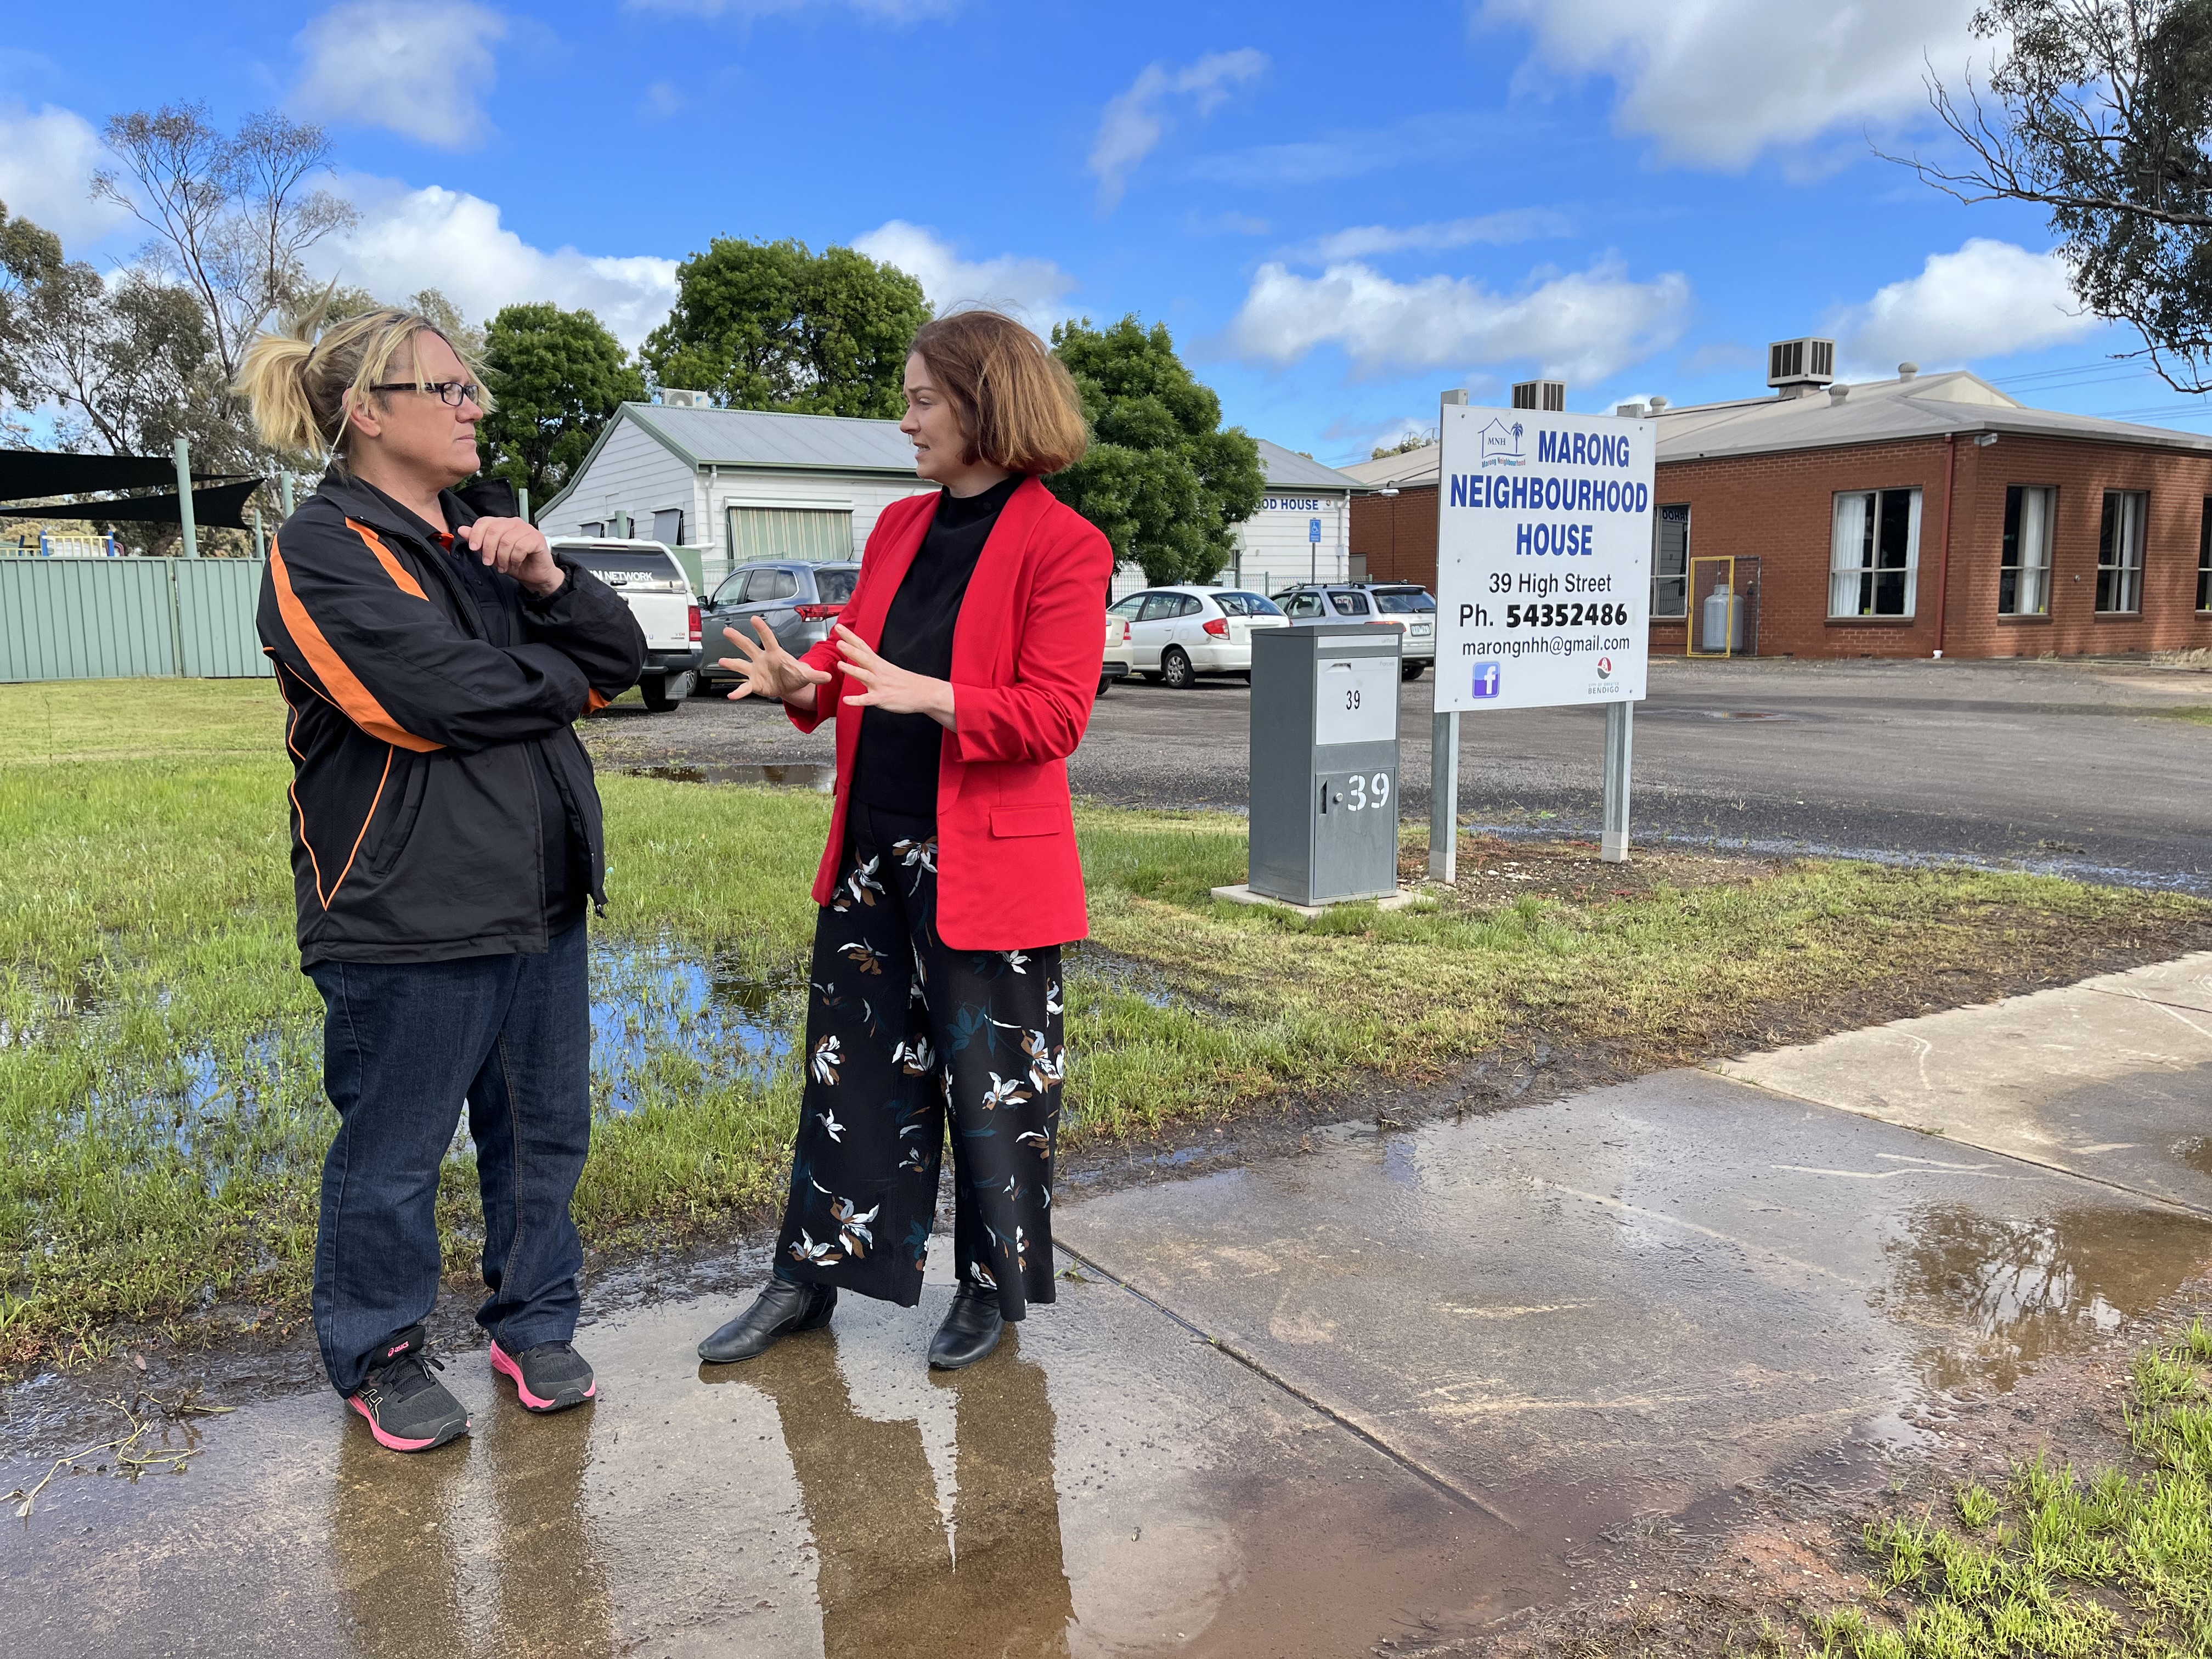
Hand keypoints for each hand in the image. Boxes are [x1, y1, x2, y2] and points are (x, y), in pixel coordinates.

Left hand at [460, 517, 562, 596]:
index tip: (473, 548)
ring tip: (504, 566)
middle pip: (494, 530)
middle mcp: (515, 523)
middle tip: (488, 562)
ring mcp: (527, 529)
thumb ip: (479, 541)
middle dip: (488, 549)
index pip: (485, 521)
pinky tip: (515, 564)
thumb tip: (462, 530)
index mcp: (503, 523)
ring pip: (506, 540)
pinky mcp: (537, 538)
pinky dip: (515, 559)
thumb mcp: (492, 554)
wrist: (535, 576)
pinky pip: (520, 547)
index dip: (476, 534)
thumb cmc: (516, 563)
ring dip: (502, 558)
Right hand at [721, 617, 831, 706]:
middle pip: (749, 647)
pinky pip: (745, 687)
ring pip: (741, 664)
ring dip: (731, 663)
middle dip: (738, 639)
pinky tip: (731, 696)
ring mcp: (756, 670)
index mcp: (776, 653)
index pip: (768, 639)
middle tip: (727, 631)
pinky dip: (739, 691)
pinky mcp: (754, 683)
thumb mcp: (806, 674)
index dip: (762, 629)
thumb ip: (816, 675)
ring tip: (722, 661)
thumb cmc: (795, 674)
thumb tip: (829, 677)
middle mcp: (762, 659)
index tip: (753, 619)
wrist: (789, 685)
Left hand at [833, 624, 955, 728]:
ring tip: (840, 665)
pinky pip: (868, 700)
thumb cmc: (906, 682)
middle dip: (850, 649)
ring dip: (853, 670)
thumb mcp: (888, 669)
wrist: (925, 692)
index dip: (850, 637)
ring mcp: (881, 685)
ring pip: (865, 676)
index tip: (839, 628)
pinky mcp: (882, 698)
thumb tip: (856, 660)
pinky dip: (857, 700)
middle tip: (839, 641)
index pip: (862, 646)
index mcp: (879, 664)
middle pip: (863, 657)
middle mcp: (879, 672)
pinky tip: (847, 700)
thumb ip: (870, 666)